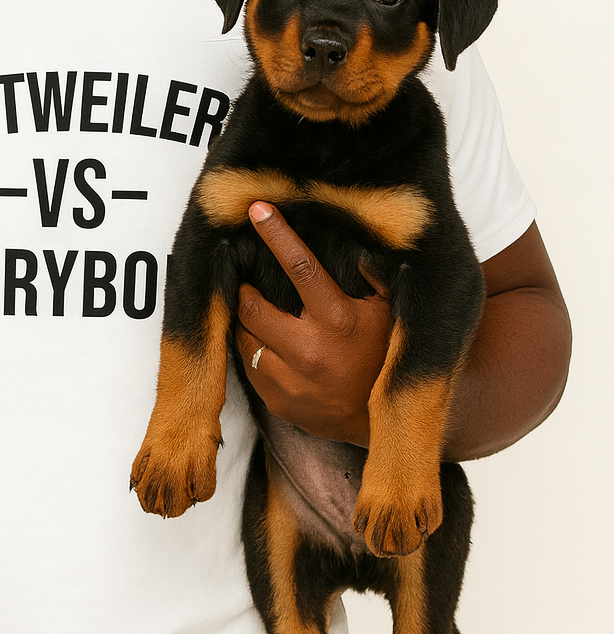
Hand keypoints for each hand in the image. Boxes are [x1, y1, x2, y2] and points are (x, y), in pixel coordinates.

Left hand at [235, 202, 392, 444]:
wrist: (380, 424)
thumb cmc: (384, 357)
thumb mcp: (389, 314)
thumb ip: (374, 276)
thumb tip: (358, 239)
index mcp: (338, 320)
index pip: (300, 267)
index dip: (277, 234)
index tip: (257, 209)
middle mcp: (310, 350)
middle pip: (254, 305)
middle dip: (246, 288)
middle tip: (248, 280)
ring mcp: (291, 380)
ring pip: (244, 336)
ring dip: (245, 320)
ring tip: (256, 313)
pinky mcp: (278, 401)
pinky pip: (248, 366)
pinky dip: (252, 350)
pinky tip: (264, 344)